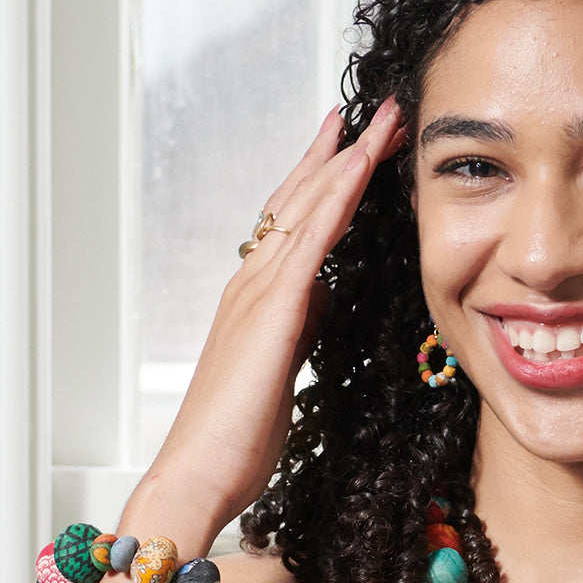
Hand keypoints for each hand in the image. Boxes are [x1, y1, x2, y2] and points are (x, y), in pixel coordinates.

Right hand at [138, 99, 405, 533]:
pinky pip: (311, 239)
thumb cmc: (238, 431)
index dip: (328, 177)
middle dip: (341, 150)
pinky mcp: (272, 309)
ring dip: (347, 158)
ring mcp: (258, 289)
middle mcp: (254, 279)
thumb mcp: (282, 362)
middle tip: (379, 111)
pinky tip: (360, 166)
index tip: (358, 142)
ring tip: (382, 120)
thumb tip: (324, 293)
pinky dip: (336, 197)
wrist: (201, 471)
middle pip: (302, 197)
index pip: (297, 220)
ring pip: (307, 205)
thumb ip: (300, 321)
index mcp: (260, 294)